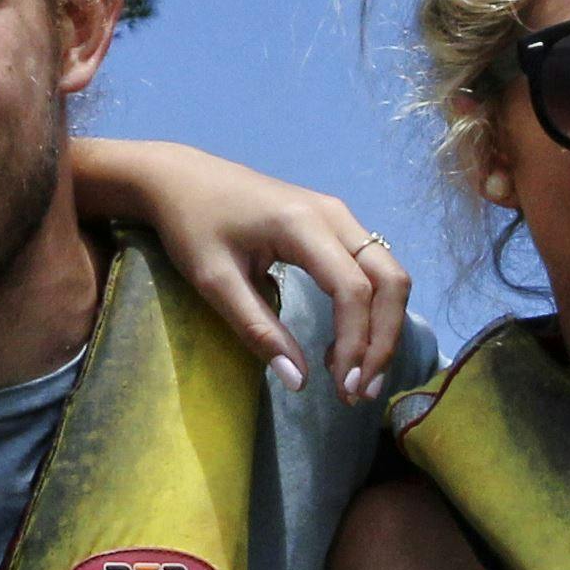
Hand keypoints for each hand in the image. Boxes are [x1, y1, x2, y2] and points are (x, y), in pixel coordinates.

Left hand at [76, 140, 411, 401]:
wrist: (179, 177)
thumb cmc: (191, 225)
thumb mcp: (214, 282)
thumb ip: (258, 330)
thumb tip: (299, 382)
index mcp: (303, 224)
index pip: (353, 290)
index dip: (357, 343)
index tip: (344, 388)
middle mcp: (333, 215)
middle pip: (390, 280)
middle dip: (384, 340)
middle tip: (362, 391)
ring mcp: (338, 215)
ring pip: (389, 274)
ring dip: (383, 327)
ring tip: (358, 376)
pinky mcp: (334, 223)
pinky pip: (372, 268)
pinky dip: (372, 309)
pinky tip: (346, 345)